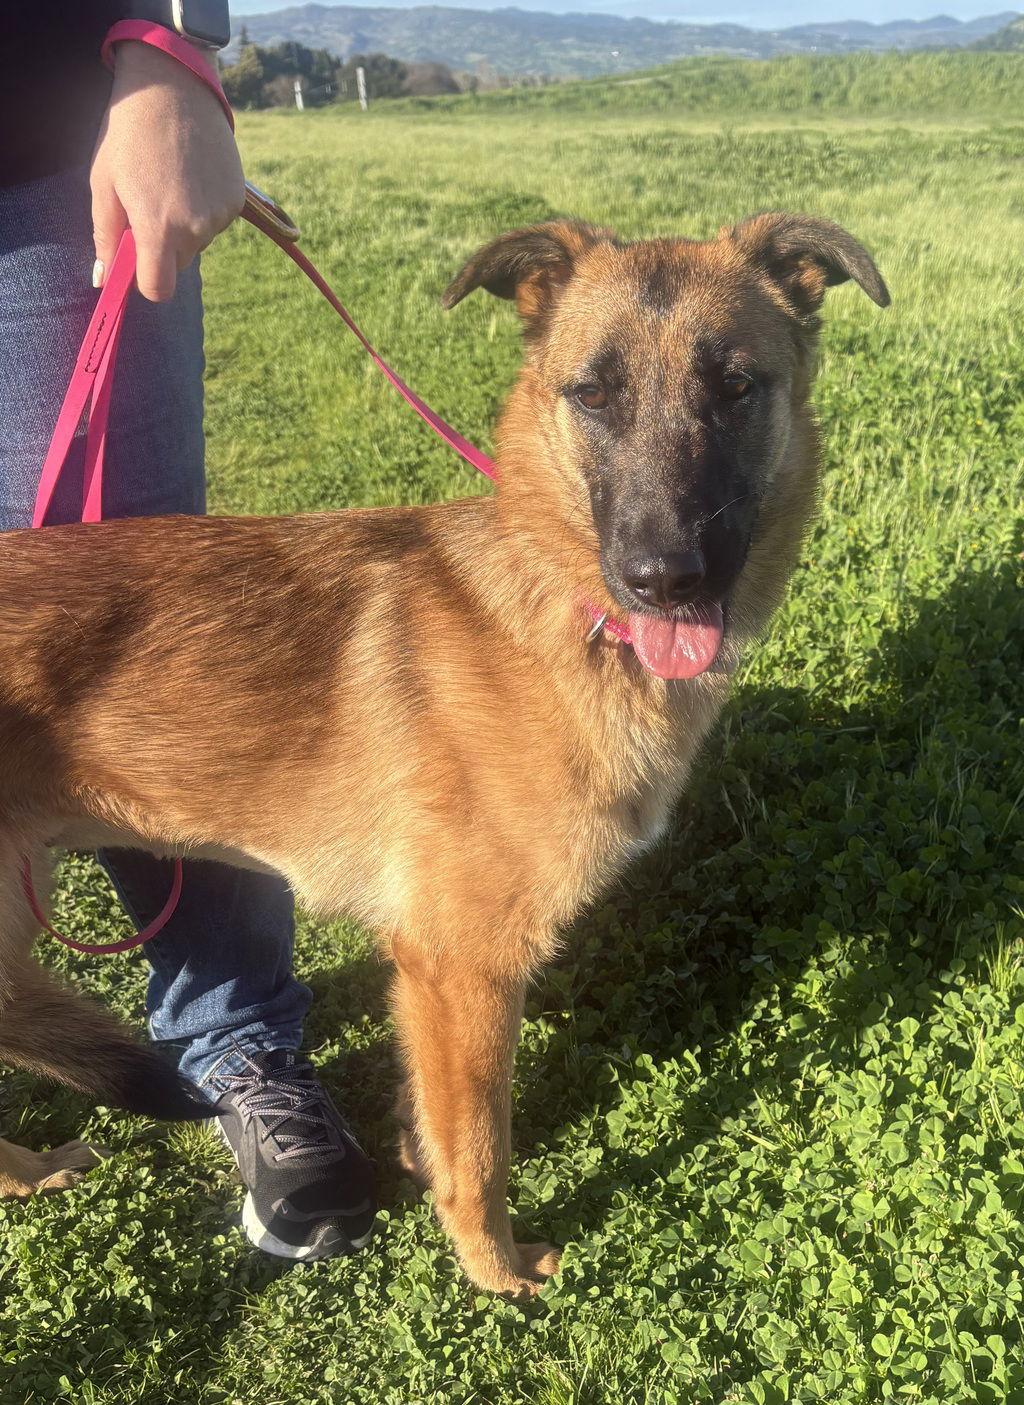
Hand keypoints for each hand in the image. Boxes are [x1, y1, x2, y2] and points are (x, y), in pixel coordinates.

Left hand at [90, 40, 244, 301]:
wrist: (172, 87)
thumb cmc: (128, 134)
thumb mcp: (104, 183)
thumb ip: (106, 237)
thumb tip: (106, 281)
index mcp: (158, 229)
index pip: (159, 289)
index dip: (146, 280)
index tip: (137, 260)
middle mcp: (195, 229)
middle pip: (178, 264)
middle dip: (164, 246)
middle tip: (151, 202)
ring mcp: (220, 216)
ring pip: (198, 241)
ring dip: (185, 224)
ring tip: (173, 179)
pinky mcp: (236, 201)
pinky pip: (216, 221)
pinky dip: (204, 208)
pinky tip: (193, 174)